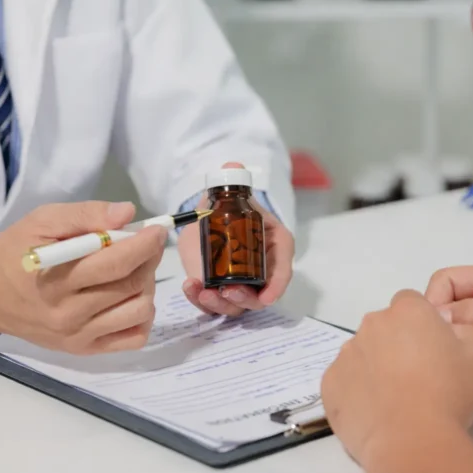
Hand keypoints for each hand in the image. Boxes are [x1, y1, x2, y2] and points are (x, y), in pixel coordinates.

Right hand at [0, 201, 166, 353]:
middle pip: (132, 286)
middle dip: (149, 260)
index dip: (145, 245)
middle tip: (145, 246)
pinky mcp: (84, 350)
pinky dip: (142, 316)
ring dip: (147, 287)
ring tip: (133, 272)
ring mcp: (78, 335)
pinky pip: (134, 338)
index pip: (115, 263)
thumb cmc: (17, 252)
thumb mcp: (43, 221)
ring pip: (139, 311)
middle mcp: (68, 313)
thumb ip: (85, 215)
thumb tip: (127, 214)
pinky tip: (129, 299)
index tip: (157, 231)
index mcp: (55, 278)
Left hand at [177, 162, 293, 315]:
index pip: (282, 272)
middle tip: (226, 292)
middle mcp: (259, 272)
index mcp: (273, 248)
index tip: (267, 297)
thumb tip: (233, 166)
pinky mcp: (216, 292)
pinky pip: (211, 305)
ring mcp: (238, 285)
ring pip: (235, 306)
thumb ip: (232, 182)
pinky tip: (189, 287)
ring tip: (202, 291)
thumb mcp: (231, 196)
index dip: (277, 287)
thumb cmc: (229, 209)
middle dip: (244, 300)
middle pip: (259, 296)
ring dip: (219, 304)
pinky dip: (199, 301)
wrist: (207, 218)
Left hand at [320, 290, 472, 469]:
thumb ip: (462, 329)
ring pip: (362, 352)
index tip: (430, 348)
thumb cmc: (448, 394)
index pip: (410, 303)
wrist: (412, 440)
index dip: (421, 324)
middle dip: (395, 343)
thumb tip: (445, 327)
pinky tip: (374, 411)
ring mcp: (346, 353)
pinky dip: (355, 390)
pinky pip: (344, 379)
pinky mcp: (329, 382)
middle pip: (383, 326)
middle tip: (415, 376)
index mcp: (406, 310)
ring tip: (394, 399)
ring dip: (374, 366)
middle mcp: (371, 324)